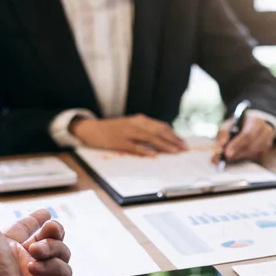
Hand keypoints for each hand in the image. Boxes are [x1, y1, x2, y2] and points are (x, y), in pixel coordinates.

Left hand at [0, 172, 71, 275]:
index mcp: (3, 248)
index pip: (24, 229)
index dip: (35, 219)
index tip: (45, 213)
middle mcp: (21, 262)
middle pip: (49, 238)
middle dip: (54, 230)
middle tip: (50, 228)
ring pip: (61, 252)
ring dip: (51, 248)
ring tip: (36, 254)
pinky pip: (65, 271)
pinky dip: (54, 267)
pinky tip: (39, 270)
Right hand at [71, 114, 186, 155]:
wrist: (92, 129)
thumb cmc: (114, 130)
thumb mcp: (131, 126)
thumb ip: (146, 131)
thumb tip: (163, 139)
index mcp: (140, 120)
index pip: (161, 127)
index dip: (173, 135)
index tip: (183, 143)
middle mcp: (136, 124)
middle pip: (158, 131)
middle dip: (173, 140)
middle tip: (183, 149)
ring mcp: (127, 132)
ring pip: (150, 138)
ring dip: (164, 145)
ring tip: (174, 151)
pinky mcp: (119, 142)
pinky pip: (134, 146)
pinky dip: (144, 150)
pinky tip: (153, 154)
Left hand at [213, 116, 275, 162]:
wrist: (253, 124)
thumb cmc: (239, 124)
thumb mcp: (229, 124)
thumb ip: (223, 132)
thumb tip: (221, 144)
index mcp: (256, 121)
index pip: (247, 135)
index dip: (236, 145)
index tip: (226, 153)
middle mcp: (265, 131)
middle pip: (251, 146)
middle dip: (236, 153)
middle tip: (224, 157)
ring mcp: (268, 141)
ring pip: (252, 153)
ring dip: (239, 155)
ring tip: (230, 154)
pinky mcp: (266, 150)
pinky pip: (255, 157)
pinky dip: (244, 156)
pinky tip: (238, 153)